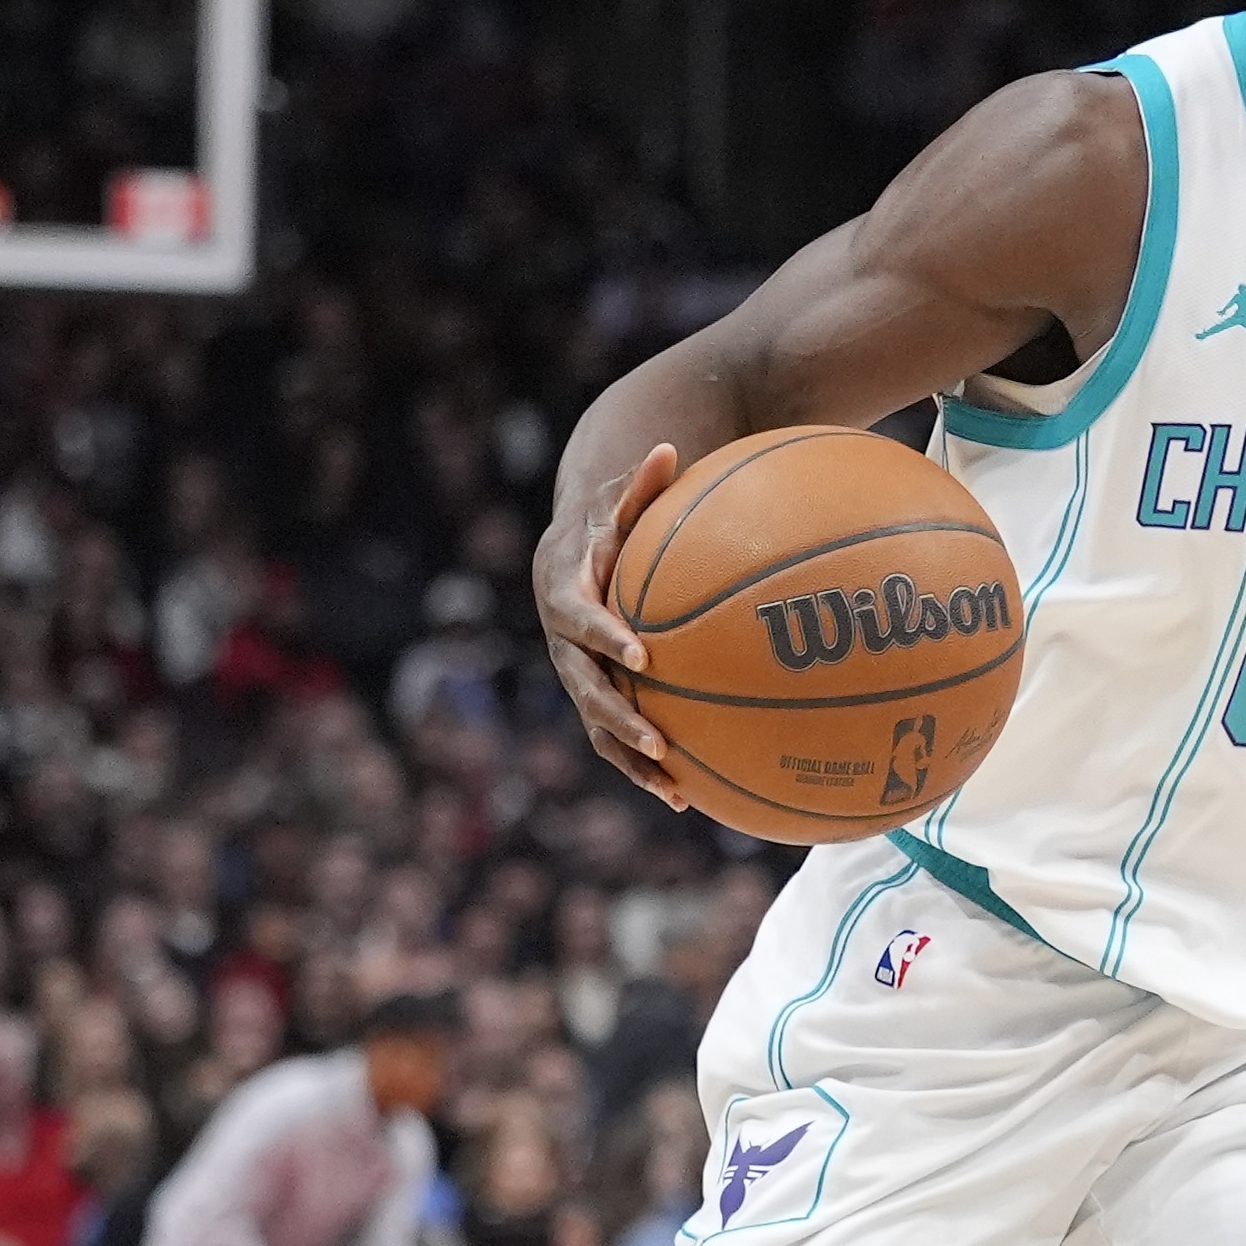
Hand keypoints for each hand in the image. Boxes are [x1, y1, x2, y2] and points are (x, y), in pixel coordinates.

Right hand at [533, 442, 687, 808]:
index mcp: (564, 593)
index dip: (605, 638)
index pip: (578, 619)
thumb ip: (642, 484)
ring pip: (595, 724)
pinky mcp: (592, 697)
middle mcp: (562, 642)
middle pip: (582, 686)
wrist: (569, 557)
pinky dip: (641, 767)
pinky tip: (682, 797)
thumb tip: (670, 449)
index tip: (640, 656)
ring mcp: (575, 674)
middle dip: (617, 715)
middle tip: (657, 738)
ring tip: (671, 785)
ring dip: (629, 756)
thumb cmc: (604, 523)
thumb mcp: (618, 499)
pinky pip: (612, 738)